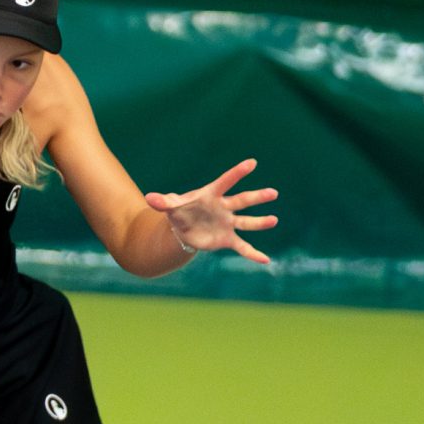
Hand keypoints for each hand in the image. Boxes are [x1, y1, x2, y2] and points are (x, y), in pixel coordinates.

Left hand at [144, 159, 278, 264]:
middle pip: (242, 201)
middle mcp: (224, 208)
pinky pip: (242, 247)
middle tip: (273, 193)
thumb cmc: (180, 211)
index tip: (252, 163)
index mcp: (211, 195)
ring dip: (260, 222)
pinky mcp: (227, 239)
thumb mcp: (171, 206)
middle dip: (257, 198)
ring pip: (246, 222)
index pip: (225, 182)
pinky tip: (266, 261)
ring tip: (274, 220)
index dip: (237, 173)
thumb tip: (150, 199)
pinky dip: (253, 254)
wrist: (183, 230)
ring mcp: (228, 223)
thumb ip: (163, 202)